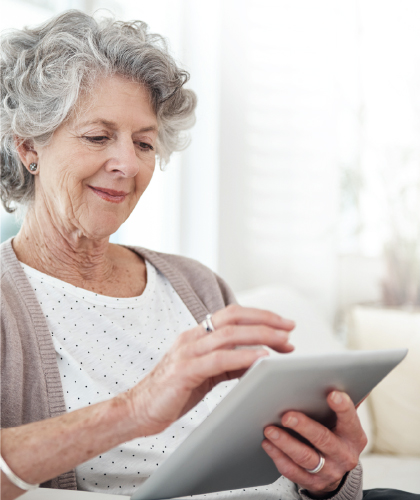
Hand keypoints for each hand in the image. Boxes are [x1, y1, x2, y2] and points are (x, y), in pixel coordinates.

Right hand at [125, 304, 294, 435]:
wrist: (137, 410)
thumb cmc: (171, 392)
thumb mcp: (204, 373)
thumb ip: (227, 364)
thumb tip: (257, 360)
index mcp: (196, 335)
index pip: (232, 315)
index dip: (259, 316)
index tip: (283, 325)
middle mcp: (192, 338)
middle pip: (234, 317)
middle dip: (266, 320)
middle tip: (290, 328)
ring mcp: (187, 352)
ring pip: (230, 334)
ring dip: (261, 336)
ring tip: (284, 343)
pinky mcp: (184, 371)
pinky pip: (220, 359)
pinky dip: (243, 356)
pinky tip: (262, 359)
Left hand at [262, 391, 366, 497]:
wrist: (335, 470)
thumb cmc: (336, 434)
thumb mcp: (344, 421)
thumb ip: (341, 402)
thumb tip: (341, 374)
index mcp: (354, 435)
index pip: (350, 420)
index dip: (342, 408)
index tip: (332, 394)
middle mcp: (344, 455)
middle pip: (323, 439)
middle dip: (304, 426)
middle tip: (286, 415)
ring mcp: (329, 471)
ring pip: (305, 457)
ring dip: (285, 443)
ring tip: (270, 429)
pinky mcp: (313, 482)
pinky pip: (293, 471)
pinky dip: (278, 457)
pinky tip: (268, 444)